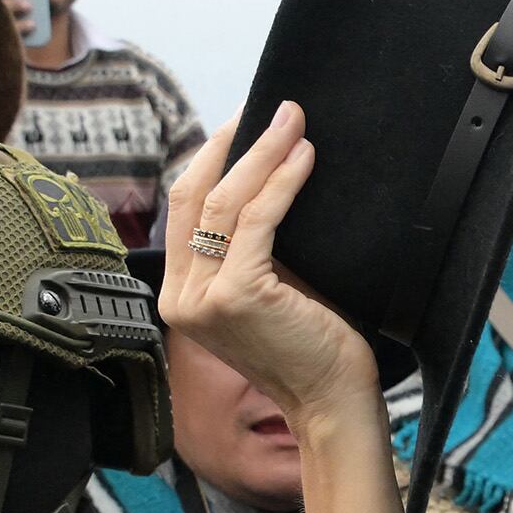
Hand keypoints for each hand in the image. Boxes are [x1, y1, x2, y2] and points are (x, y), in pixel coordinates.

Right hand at [157, 108, 381, 432]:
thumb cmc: (310, 348)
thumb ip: (252, 247)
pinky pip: (258, 221)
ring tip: (294, 121)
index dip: (212, 160)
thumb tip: (266, 177)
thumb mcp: (267, 289)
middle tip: (274, 110)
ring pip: (224, 204)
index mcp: (181, 295)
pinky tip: (304, 157)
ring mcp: (204, 299)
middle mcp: (181, 298)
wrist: (331, 402)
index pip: (185, 210)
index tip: (243, 126)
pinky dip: (282, 183)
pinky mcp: (236, 295)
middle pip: (196, 197)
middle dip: (234, 145)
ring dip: (263, 154)